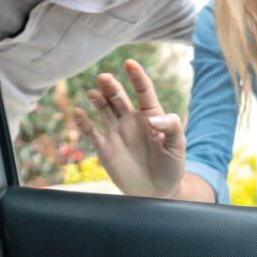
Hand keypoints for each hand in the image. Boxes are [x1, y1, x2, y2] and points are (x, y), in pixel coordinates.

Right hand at [73, 58, 185, 198]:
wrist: (158, 192)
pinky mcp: (105, 148)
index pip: (143, 90)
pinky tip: (78, 113)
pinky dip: (83, 122)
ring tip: (93, 93)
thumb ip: (170, 127)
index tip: (129, 63)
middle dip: (111, 86)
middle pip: (118, 96)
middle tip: (104, 78)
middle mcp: (131, 120)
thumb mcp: (178, 145)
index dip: (136, 76)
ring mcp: (117, 132)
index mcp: (151, 114)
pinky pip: (91, 131)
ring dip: (98, 100)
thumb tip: (152, 119)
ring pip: (103, 109)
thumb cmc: (172, 166)